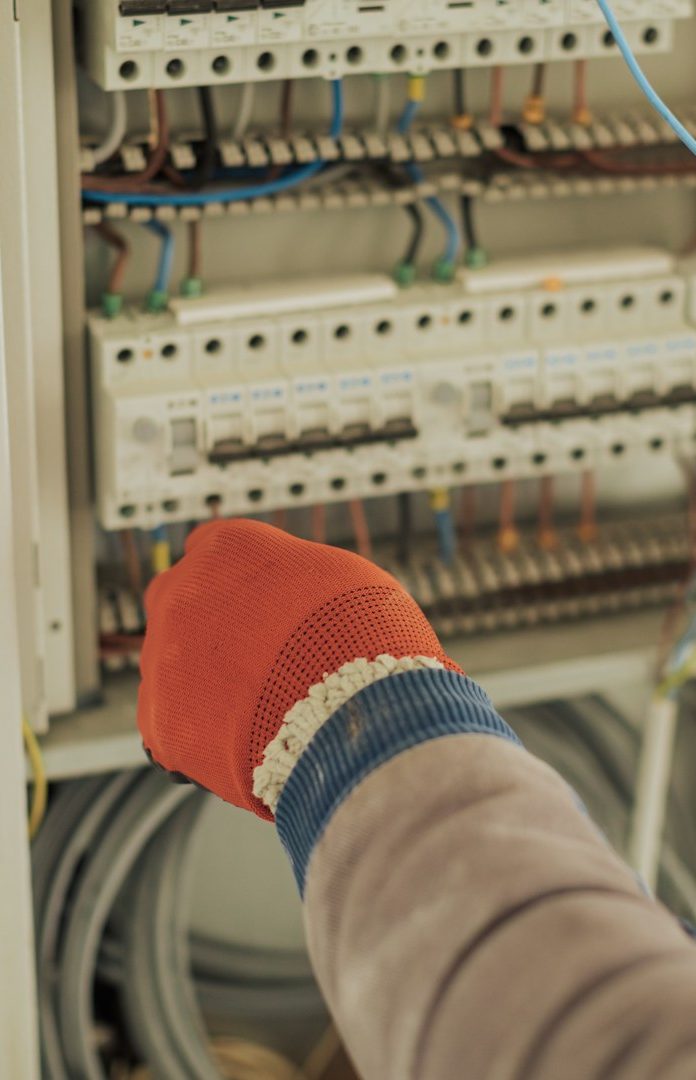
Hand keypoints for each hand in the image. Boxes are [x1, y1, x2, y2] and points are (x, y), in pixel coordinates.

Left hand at [138, 519, 458, 818]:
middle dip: (209, 625)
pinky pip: (168, 723)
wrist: (348, 714)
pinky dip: (198, 733)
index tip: (256, 601)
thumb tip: (290, 591)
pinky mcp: (158, 720)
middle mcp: (180, 591)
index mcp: (226, 546)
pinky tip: (240, 742)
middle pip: (180, 601)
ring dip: (203, 682)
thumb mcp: (340, 576)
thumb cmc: (359, 638)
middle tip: (254, 656)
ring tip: (259, 709)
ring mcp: (162, 657)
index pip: (211, 547)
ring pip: (171, 665)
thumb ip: (293, 575)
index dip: (236, 578)